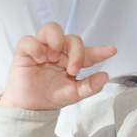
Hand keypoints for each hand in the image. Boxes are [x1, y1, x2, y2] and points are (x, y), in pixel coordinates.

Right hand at [0, 22, 115, 109]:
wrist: (31, 107)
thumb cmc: (52, 95)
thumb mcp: (74, 94)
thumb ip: (90, 86)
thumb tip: (105, 76)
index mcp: (72, 60)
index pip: (88, 52)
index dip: (100, 51)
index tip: (112, 51)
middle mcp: (59, 51)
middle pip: (73, 38)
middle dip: (77, 53)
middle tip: (73, 70)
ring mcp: (42, 49)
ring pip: (51, 28)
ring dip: (57, 41)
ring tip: (54, 58)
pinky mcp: (25, 51)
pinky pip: (28, 40)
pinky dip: (35, 47)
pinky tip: (39, 60)